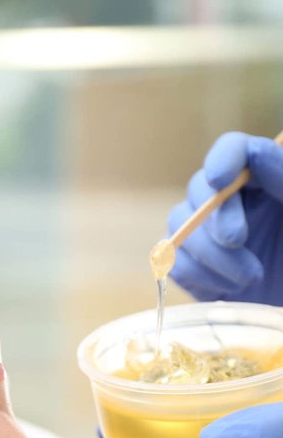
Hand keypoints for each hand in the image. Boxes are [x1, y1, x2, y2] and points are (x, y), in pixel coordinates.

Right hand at [168, 131, 282, 303]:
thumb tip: (257, 153)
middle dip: (214, 216)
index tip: (221, 181)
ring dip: (210, 253)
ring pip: (179, 227)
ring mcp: (206, 234)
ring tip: (249, 277)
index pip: (233, 150)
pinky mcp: (193, 266)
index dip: (222, 159)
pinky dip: (199, 275)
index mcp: (263, 180)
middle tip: (237, 240)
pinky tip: (230, 288)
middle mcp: (230, 202)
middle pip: (198, 188)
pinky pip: (173, 262)